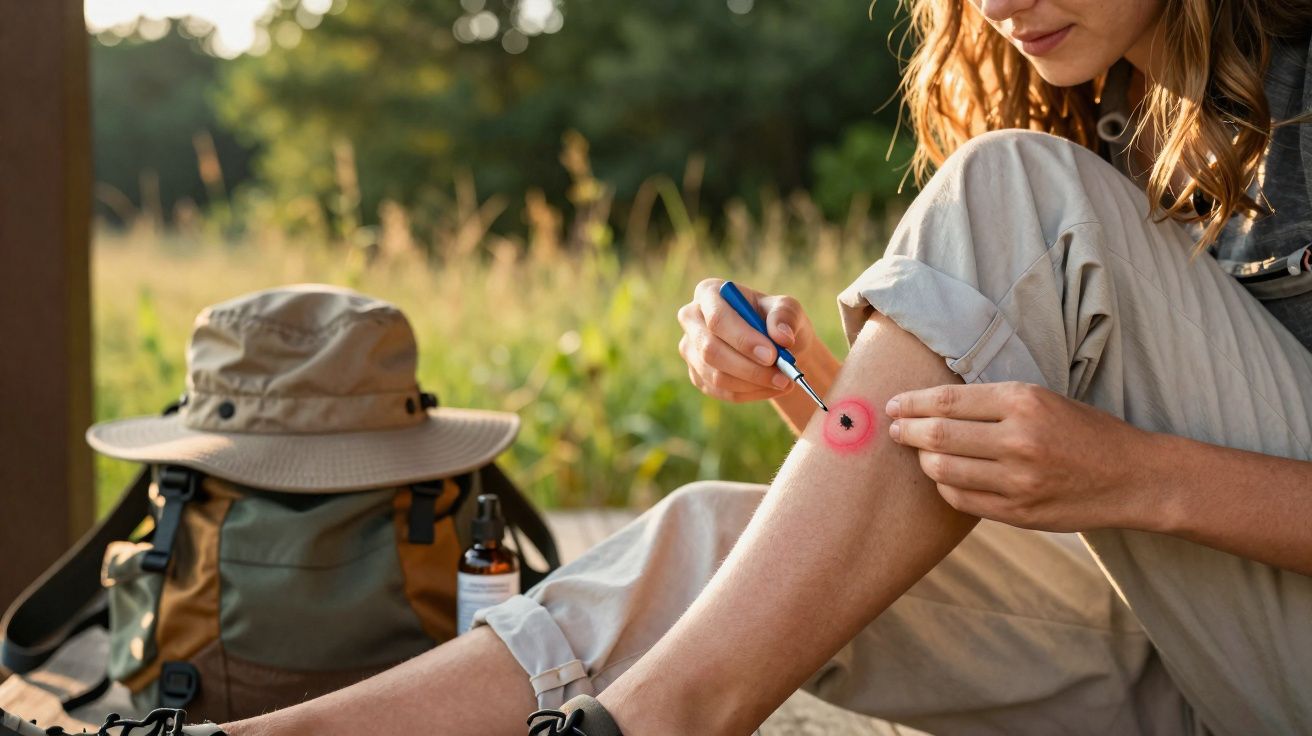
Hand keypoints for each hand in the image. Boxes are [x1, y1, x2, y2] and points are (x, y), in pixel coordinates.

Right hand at [677, 278, 820, 402]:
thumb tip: (782, 337)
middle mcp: (691, 319)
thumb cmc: (776, 320)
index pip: (717, 319)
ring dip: (753, 383)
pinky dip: (749, 393)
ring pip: (715, 375)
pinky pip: (719, 392)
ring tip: (783, 382)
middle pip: (711, 350)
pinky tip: (771, 388)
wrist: (773, 345)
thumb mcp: (788, 308)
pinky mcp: (696, 374)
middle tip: (782, 376)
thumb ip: (785, 316)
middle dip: (749, 368)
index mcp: (709, 293)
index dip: (743, 339)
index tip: (772, 355)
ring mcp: (690, 349)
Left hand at [885, 381, 1162, 531]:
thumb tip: (932, 404)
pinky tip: (944, 476)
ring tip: (919, 452)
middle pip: (938, 435)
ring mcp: (1019, 481)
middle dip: (906, 431)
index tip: (894, 404)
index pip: (948, 401)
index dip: (912, 402)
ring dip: (922, 460)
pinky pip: (961, 499)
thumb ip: (993, 402)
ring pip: (943, 470)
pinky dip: (944, 486)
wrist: (1133, 477)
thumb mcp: (1044, 399)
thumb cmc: (1084, 431)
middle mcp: (1019, 440)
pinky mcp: (1019, 513)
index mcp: (1025, 401)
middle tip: (894, 428)